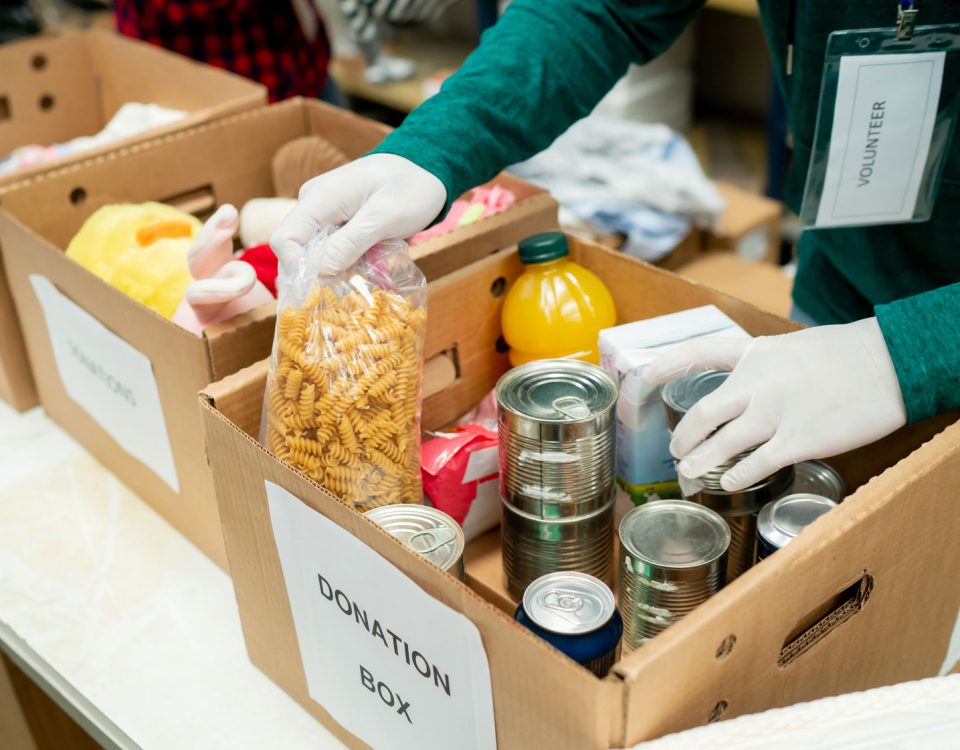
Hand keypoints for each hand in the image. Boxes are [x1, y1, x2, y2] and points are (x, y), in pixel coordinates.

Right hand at [269, 153, 446, 273]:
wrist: (426, 170)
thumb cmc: (410, 188)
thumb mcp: (386, 217)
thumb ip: (352, 242)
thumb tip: (320, 271)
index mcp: (319, 198)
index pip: (285, 240)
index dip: (298, 270)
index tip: (324, 290)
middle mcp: (313, 205)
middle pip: (297, 251)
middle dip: (319, 275)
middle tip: (350, 291)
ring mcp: (324, 214)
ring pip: (316, 255)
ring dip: (338, 271)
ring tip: (366, 277)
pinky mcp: (337, 223)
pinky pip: (332, 251)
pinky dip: (347, 263)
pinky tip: (369, 268)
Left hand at [643, 318, 906, 490]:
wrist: (891, 364)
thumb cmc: (848, 354)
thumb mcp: (796, 346)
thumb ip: (767, 367)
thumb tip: (751, 388)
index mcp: (757, 353)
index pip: (702, 353)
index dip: (669, 364)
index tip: (645, 376)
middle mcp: (758, 383)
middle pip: (703, 413)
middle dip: (684, 436)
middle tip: (676, 450)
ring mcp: (775, 413)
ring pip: (721, 444)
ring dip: (700, 462)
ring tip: (689, 473)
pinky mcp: (798, 440)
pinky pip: (755, 465)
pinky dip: (736, 476)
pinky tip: (729, 482)